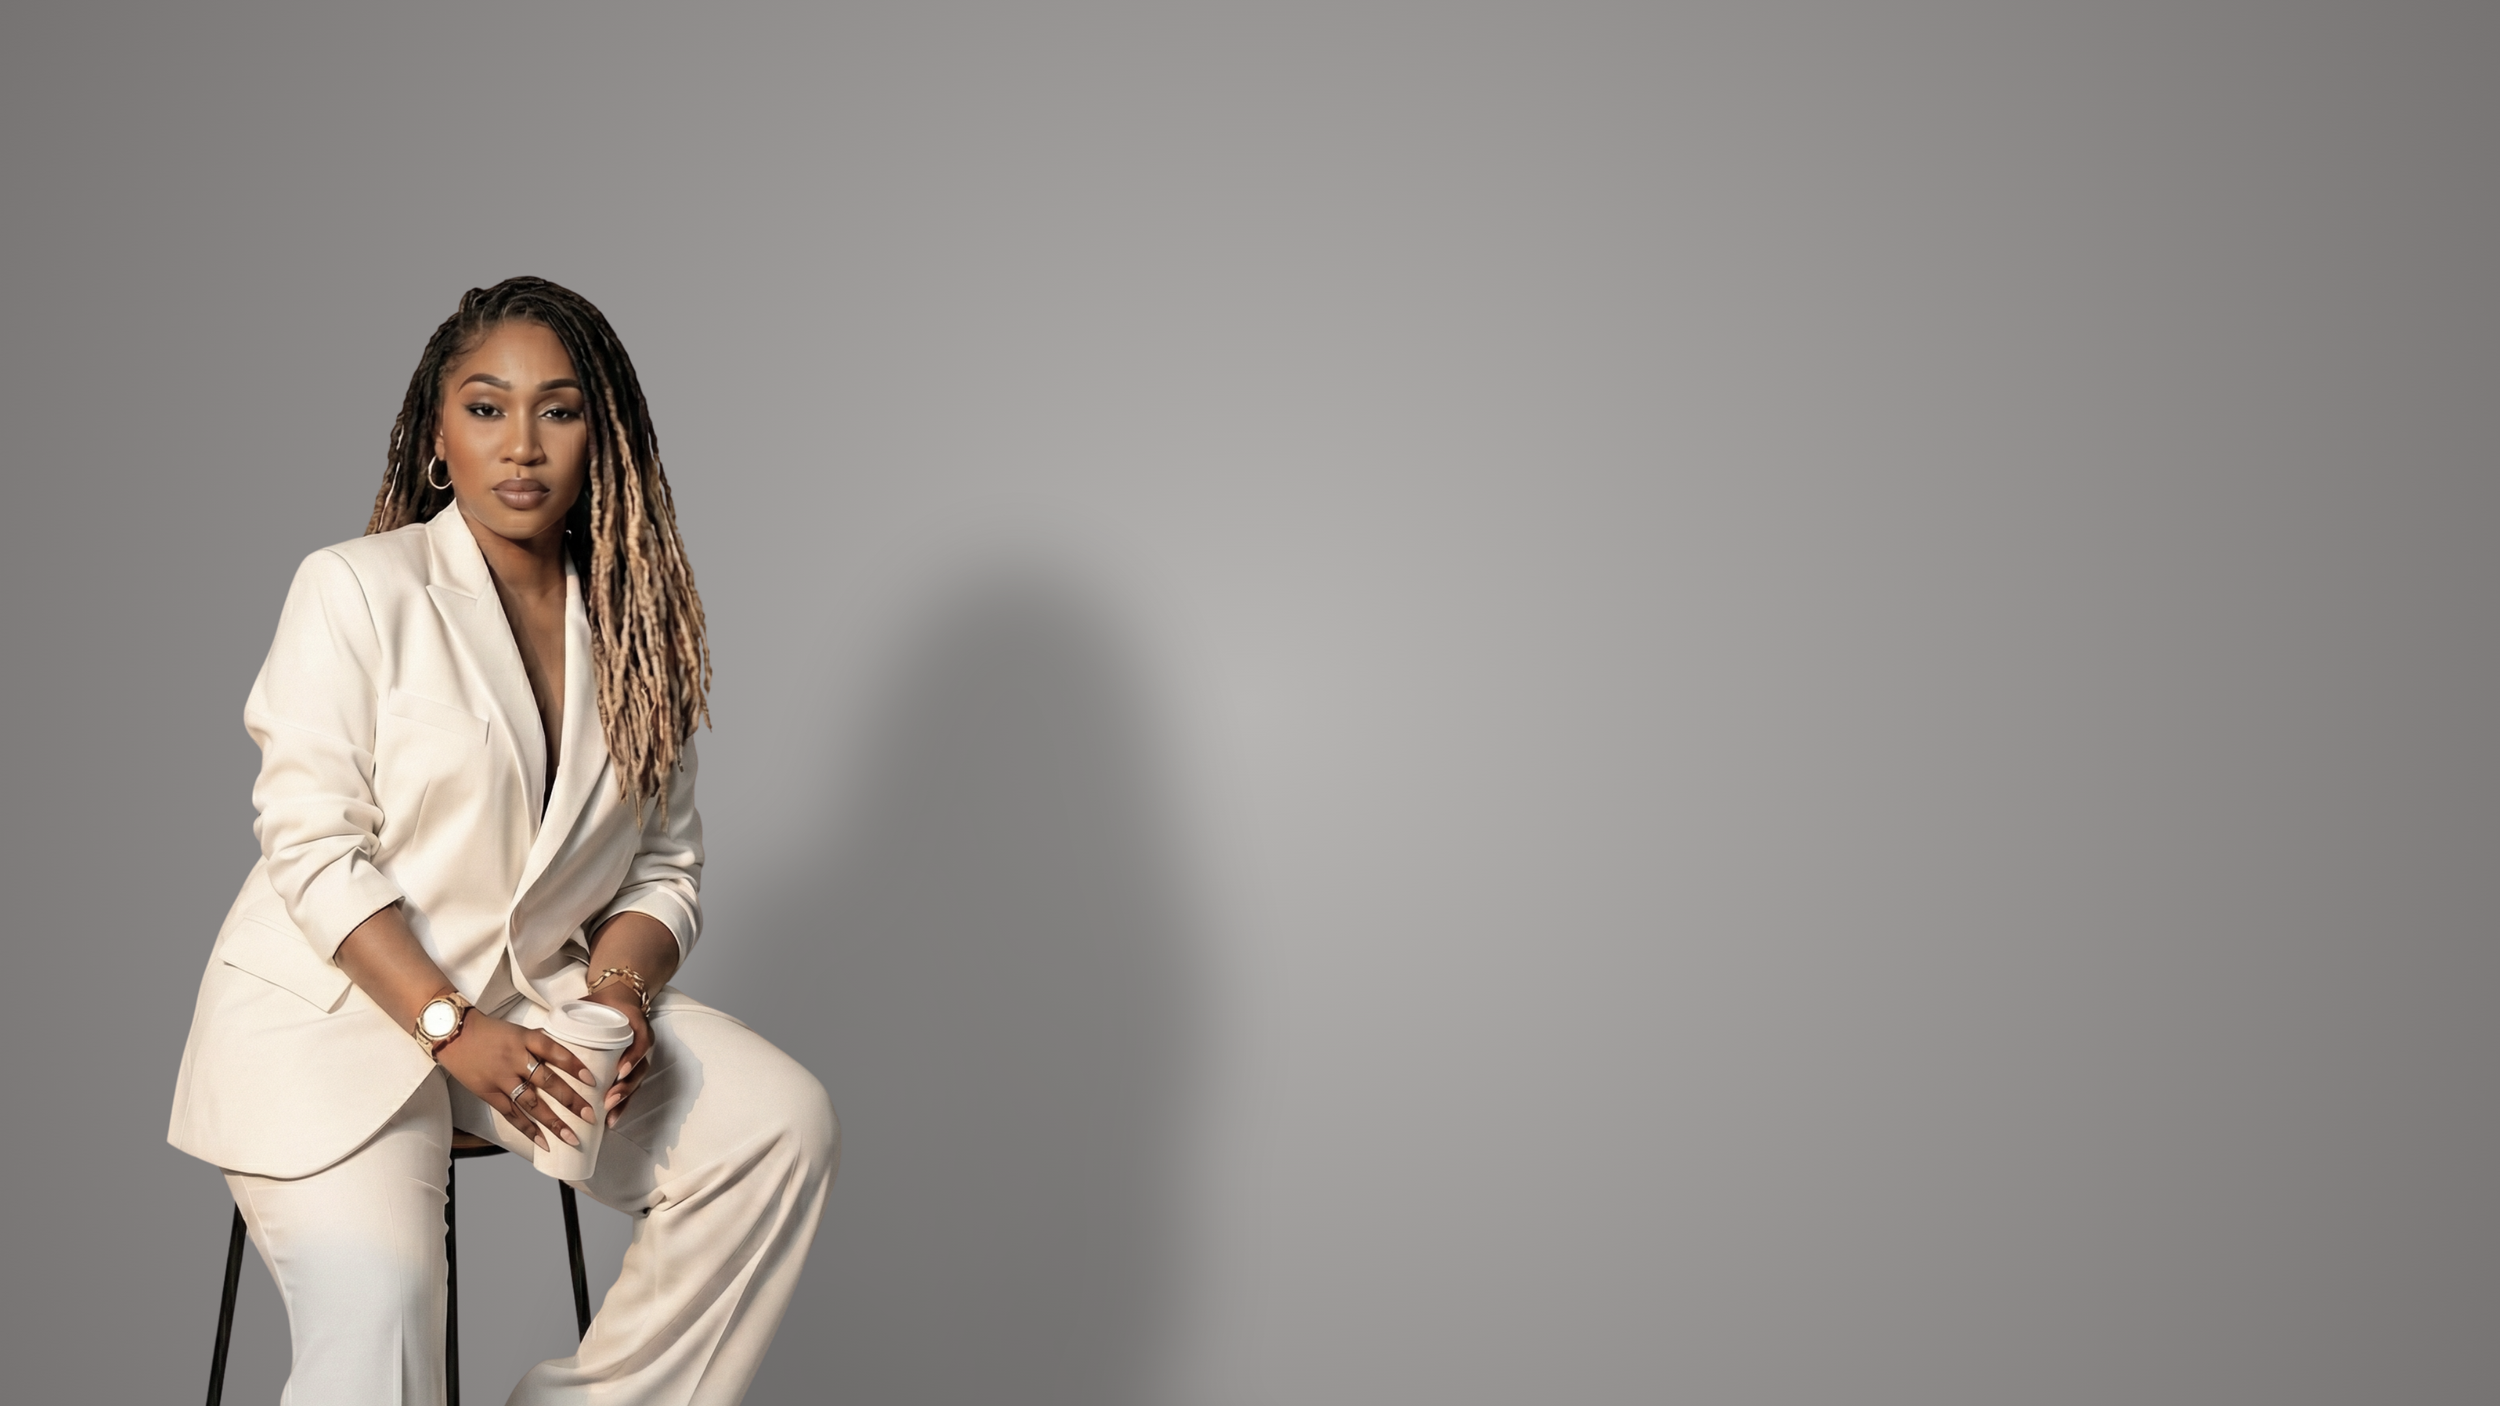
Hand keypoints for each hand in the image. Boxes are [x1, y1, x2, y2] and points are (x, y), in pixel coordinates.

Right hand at [436, 1012, 596, 1150]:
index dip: (574, 1066)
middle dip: (571, 1100)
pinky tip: (544, 1142)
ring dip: (554, 1122)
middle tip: (590, 1115)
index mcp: (525, 1039)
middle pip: (547, 1081)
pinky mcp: (488, 1093)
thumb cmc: (489, 1031)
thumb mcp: (518, 1030)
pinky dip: (528, 1130)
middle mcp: (515, 1058)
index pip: (555, 1051)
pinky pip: (511, 1114)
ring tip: (571, 1137)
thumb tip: (566, 1056)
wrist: (453, 1034)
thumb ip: (540, 1043)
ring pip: (532, 1103)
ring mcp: (501, 1078)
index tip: (592, 1081)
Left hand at [580, 980, 653, 1128]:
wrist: (620, 1000)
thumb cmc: (603, 1004)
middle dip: (626, 1087)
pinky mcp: (633, 1069)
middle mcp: (642, 1043)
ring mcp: (640, 1058)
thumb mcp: (593, 1004)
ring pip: (637, 1083)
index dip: (633, 1058)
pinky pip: (631, 1089)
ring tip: (609, 1116)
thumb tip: (542, 1028)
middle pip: (641, 1070)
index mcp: (637, 1025)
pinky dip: (622, 1105)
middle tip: (609, 1100)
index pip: (641, 1043)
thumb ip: (574, 1014)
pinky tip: (611, 1120)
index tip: (620, 1070)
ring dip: (624, 1101)